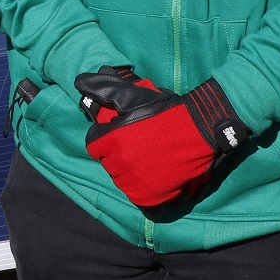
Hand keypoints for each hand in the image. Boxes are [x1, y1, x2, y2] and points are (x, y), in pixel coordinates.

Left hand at [73, 67, 246, 209]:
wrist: (199, 130)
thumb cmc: (166, 111)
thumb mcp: (133, 95)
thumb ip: (103, 89)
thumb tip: (80, 82)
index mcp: (111, 141)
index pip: (95, 146)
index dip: (106, 140)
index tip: (121, 136)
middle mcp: (119, 164)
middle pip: (109, 164)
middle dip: (119, 156)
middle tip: (140, 146)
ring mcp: (135, 183)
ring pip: (122, 180)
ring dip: (131, 172)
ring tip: (149, 159)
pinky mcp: (150, 197)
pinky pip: (137, 196)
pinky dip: (144, 188)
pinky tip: (155, 174)